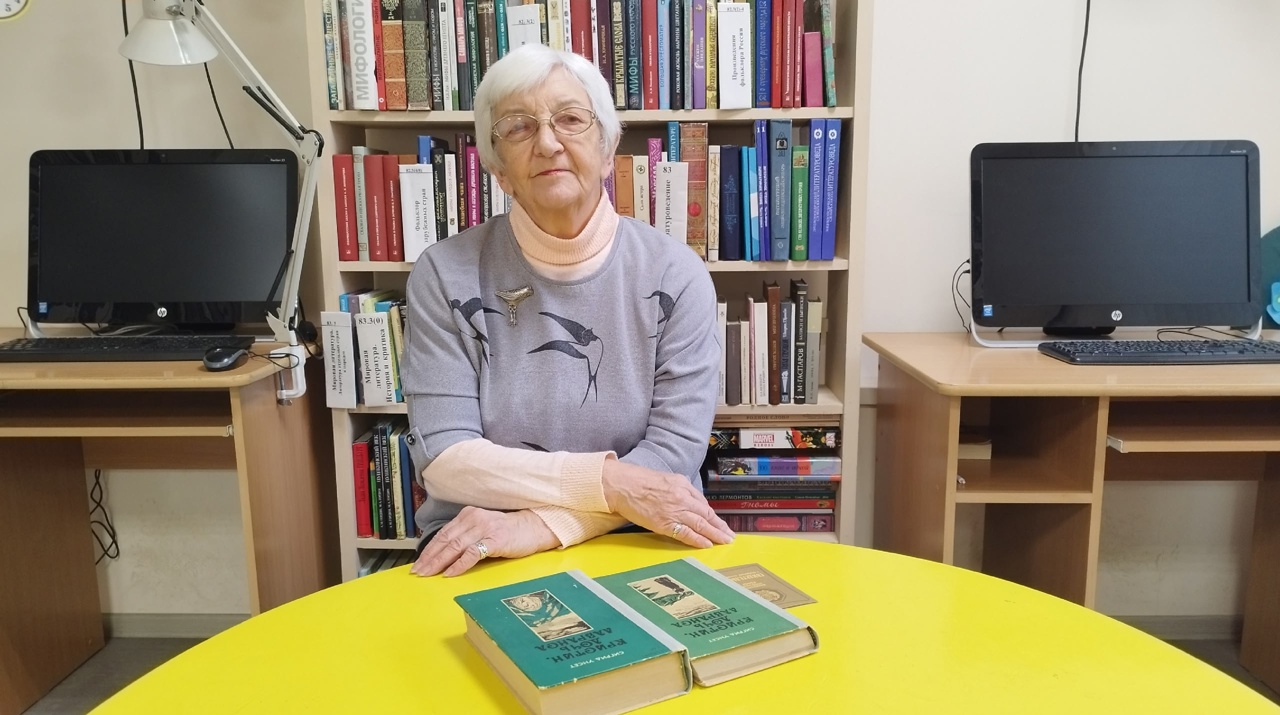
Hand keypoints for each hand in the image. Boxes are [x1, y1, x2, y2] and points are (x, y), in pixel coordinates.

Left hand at [410, 507, 560, 576]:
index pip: (443, 534)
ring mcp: (485, 529)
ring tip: (429, 573)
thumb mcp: (482, 529)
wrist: (534, 528)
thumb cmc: (508, 532)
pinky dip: (459, 564)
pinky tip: (450, 573)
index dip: (428, 550)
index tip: (418, 563)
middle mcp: (474, 519)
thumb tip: (444, 556)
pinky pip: (472, 553)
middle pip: (445, 540)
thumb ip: (465, 537)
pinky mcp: (495, 540)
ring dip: (439, 562)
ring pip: (455, 546)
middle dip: (429, 558)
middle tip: (418, 572)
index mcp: (468, 515)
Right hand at [601, 460, 734, 547]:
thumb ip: (680, 490)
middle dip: (719, 527)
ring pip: (700, 525)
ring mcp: (674, 511)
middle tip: (730, 536)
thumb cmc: (639, 481)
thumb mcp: (666, 479)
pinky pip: (686, 534)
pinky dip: (698, 540)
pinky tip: (706, 544)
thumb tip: (691, 503)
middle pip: (706, 515)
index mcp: (682, 485)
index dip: (714, 516)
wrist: (622, 485)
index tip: (721, 524)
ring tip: (724, 541)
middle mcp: (682, 498)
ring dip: (714, 535)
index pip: (703, 504)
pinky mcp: (664, 523)